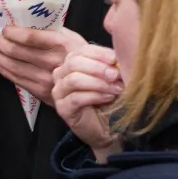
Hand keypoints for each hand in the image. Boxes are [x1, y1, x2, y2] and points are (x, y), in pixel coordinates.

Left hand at [0, 27, 86, 103]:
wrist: (93, 84)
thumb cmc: (81, 57)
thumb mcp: (73, 38)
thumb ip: (54, 29)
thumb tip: (29, 20)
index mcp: (62, 44)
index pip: (31, 37)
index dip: (14, 33)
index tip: (5, 29)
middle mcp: (53, 61)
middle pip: (19, 51)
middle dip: (2, 44)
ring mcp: (47, 78)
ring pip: (15, 66)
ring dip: (0, 57)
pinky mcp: (42, 91)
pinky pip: (18, 80)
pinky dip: (6, 71)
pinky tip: (1, 64)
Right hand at [52, 44, 123, 159]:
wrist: (108, 127)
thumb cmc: (109, 99)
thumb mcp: (111, 78)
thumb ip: (110, 65)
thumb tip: (118, 53)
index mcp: (73, 63)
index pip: (80, 51)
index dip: (98, 53)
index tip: (115, 58)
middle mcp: (61, 75)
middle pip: (73, 63)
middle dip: (97, 68)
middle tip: (115, 75)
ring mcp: (59, 92)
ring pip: (74, 80)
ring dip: (98, 83)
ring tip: (115, 88)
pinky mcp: (62, 108)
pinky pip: (75, 98)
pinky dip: (95, 96)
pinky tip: (108, 98)